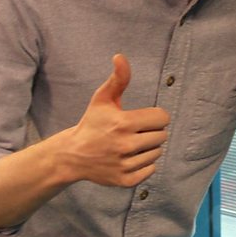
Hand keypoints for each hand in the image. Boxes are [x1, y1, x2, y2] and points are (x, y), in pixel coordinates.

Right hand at [62, 54, 170, 186]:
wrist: (73, 155)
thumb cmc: (92, 123)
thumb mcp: (102, 99)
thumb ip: (118, 78)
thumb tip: (120, 57)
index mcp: (124, 123)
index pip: (162, 118)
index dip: (154, 116)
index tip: (141, 119)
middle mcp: (126, 145)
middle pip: (162, 136)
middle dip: (151, 132)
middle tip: (135, 132)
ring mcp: (126, 164)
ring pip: (157, 153)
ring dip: (148, 148)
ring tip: (130, 145)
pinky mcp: (125, 180)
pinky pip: (150, 170)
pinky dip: (144, 164)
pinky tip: (129, 158)